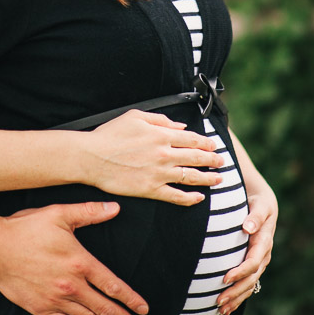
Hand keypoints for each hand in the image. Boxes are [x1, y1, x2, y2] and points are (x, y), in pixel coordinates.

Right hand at [0, 201, 149, 314]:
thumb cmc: (26, 228)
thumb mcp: (59, 214)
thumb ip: (89, 212)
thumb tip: (115, 208)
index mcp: (80, 262)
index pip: (113, 286)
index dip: (131, 299)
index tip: (143, 309)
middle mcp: (71, 285)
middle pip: (105, 308)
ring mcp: (55, 300)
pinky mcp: (40, 308)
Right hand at [84, 111, 223, 204]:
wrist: (92, 157)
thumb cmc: (110, 134)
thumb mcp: (135, 117)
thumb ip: (160, 120)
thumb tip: (180, 126)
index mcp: (161, 135)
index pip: (192, 139)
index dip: (206, 142)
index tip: (214, 145)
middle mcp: (164, 154)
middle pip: (196, 157)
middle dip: (212, 160)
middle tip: (221, 162)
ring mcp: (159, 174)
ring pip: (191, 177)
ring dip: (208, 178)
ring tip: (218, 179)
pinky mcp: (151, 190)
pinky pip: (175, 196)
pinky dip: (190, 198)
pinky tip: (198, 198)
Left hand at [217, 186, 277, 314]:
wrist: (263, 203)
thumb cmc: (258, 201)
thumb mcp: (260, 204)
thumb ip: (255, 216)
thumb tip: (248, 227)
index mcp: (264, 241)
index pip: (253, 261)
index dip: (240, 271)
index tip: (224, 278)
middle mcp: (263, 254)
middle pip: (251, 278)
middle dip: (235, 291)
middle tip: (218, 301)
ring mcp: (260, 262)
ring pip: (250, 285)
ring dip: (236, 298)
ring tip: (220, 310)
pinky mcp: (254, 265)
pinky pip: (248, 284)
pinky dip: (238, 297)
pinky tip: (227, 308)